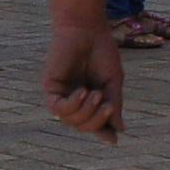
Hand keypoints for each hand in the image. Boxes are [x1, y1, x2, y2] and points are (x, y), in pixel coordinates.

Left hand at [42, 18, 124, 141]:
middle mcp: (74, 100)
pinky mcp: (50, 87)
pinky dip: (71, 105)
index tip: (113, 139)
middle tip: (108, 105)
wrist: (87, 29)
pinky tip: (83, 92)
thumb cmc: (102, 52)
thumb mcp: (113, 82)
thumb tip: (119, 130)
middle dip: (97, 121)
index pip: (94, 124)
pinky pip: (57, 108)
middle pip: (82, 125)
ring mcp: (61, 94)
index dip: (102, 132)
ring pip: (70, 120)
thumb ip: (114, 105)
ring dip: (86, 112)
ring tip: (96, 94)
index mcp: (90, 100)